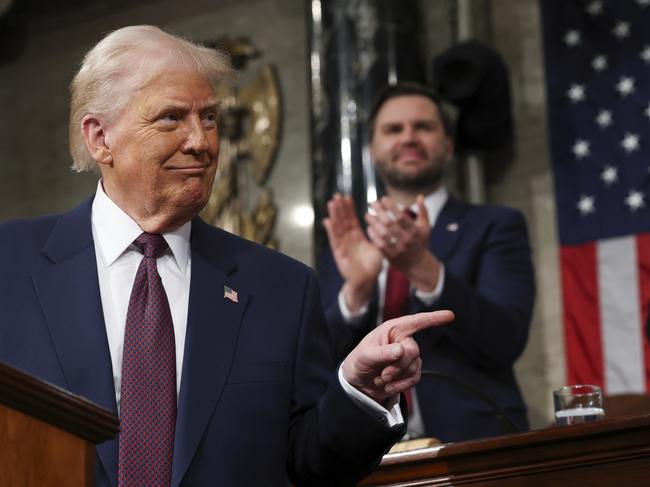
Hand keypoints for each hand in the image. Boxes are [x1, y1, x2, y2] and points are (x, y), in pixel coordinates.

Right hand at [323, 194, 382, 310]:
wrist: (366, 281)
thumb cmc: (373, 266)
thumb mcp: (379, 247)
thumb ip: (379, 236)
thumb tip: (386, 224)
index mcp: (358, 237)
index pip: (352, 220)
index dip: (349, 209)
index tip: (347, 197)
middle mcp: (348, 239)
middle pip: (343, 220)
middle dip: (340, 208)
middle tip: (337, 195)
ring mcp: (343, 245)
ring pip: (338, 227)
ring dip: (334, 215)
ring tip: (332, 203)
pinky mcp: (339, 253)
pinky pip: (334, 239)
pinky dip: (331, 230)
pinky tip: (327, 220)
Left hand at [341, 310, 453, 404]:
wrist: (358, 383)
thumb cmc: (358, 362)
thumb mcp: (364, 356)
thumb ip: (382, 353)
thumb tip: (401, 350)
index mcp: (392, 330)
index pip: (416, 322)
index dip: (433, 318)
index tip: (450, 315)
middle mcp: (402, 340)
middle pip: (413, 351)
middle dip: (398, 366)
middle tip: (383, 374)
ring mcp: (408, 356)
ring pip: (414, 367)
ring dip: (396, 377)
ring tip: (381, 378)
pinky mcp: (410, 370)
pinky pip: (414, 378)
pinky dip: (400, 385)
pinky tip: (387, 385)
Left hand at [365, 195, 439, 291]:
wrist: (418, 265)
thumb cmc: (420, 242)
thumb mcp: (426, 227)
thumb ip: (423, 211)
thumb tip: (419, 196)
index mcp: (415, 231)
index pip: (401, 216)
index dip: (391, 206)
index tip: (383, 199)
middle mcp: (407, 240)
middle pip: (390, 224)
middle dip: (379, 212)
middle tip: (371, 204)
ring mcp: (398, 249)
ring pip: (383, 234)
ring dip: (373, 223)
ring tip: (367, 215)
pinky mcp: (391, 257)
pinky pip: (379, 245)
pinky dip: (373, 236)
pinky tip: (369, 228)